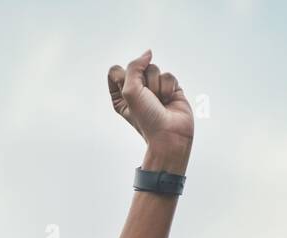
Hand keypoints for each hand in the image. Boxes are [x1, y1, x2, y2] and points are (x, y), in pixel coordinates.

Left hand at [106, 49, 193, 170]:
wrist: (170, 135)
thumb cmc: (147, 119)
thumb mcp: (130, 90)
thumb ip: (134, 66)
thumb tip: (148, 53)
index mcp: (120, 95)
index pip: (116, 70)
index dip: (123, 79)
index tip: (130, 95)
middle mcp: (136, 91)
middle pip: (137, 67)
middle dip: (144, 83)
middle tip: (148, 100)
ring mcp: (153, 89)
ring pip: (154, 69)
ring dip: (157, 86)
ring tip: (159, 102)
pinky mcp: (169, 88)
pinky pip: (168, 75)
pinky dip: (169, 88)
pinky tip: (169, 101)